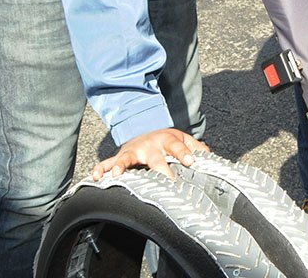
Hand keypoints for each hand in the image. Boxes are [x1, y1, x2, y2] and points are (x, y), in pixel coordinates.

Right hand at [90, 128, 208, 181]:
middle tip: (165, 179)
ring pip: (126, 158)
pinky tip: (96, 177)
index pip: (178, 147)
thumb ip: (197, 147)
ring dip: (121, 165)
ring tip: (118, 174)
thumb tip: (211, 157)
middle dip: (160, 169)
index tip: (191, 162)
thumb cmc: (167, 140)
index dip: (185, 154)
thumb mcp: (184, 139)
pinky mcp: (120, 157)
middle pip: (155, 158)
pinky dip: (101, 169)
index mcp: (168, 140)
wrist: (146, 128)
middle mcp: (150, 145)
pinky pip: (107, 163)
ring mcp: (133, 151)